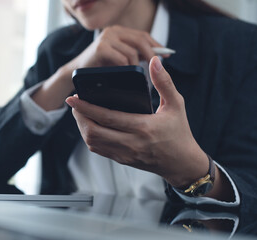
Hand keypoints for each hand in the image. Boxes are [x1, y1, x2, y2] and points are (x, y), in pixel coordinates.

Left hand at [66, 57, 207, 186]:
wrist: (182, 164)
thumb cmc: (179, 132)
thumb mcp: (176, 105)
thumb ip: (165, 82)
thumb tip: (154, 62)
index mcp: (143, 127)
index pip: (107, 117)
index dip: (86, 107)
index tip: (73, 98)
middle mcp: (131, 143)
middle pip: (93, 131)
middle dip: (79, 116)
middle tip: (75, 103)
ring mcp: (124, 154)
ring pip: (92, 142)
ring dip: (82, 126)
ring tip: (80, 112)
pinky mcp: (121, 160)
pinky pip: (98, 149)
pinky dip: (89, 136)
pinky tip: (89, 125)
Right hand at [68, 25, 166, 69]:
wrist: (76, 71)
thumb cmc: (99, 67)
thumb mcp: (119, 57)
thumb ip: (134, 53)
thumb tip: (156, 57)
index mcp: (118, 31)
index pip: (142, 35)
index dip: (156, 45)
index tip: (167, 55)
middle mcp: (113, 30)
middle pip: (140, 40)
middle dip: (151, 54)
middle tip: (157, 67)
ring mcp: (106, 38)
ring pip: (132, 52)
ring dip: (137, 66)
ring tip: (137, 75)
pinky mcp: (101, 48)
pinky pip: (122, 59)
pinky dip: (126, 68)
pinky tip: (125, 75)